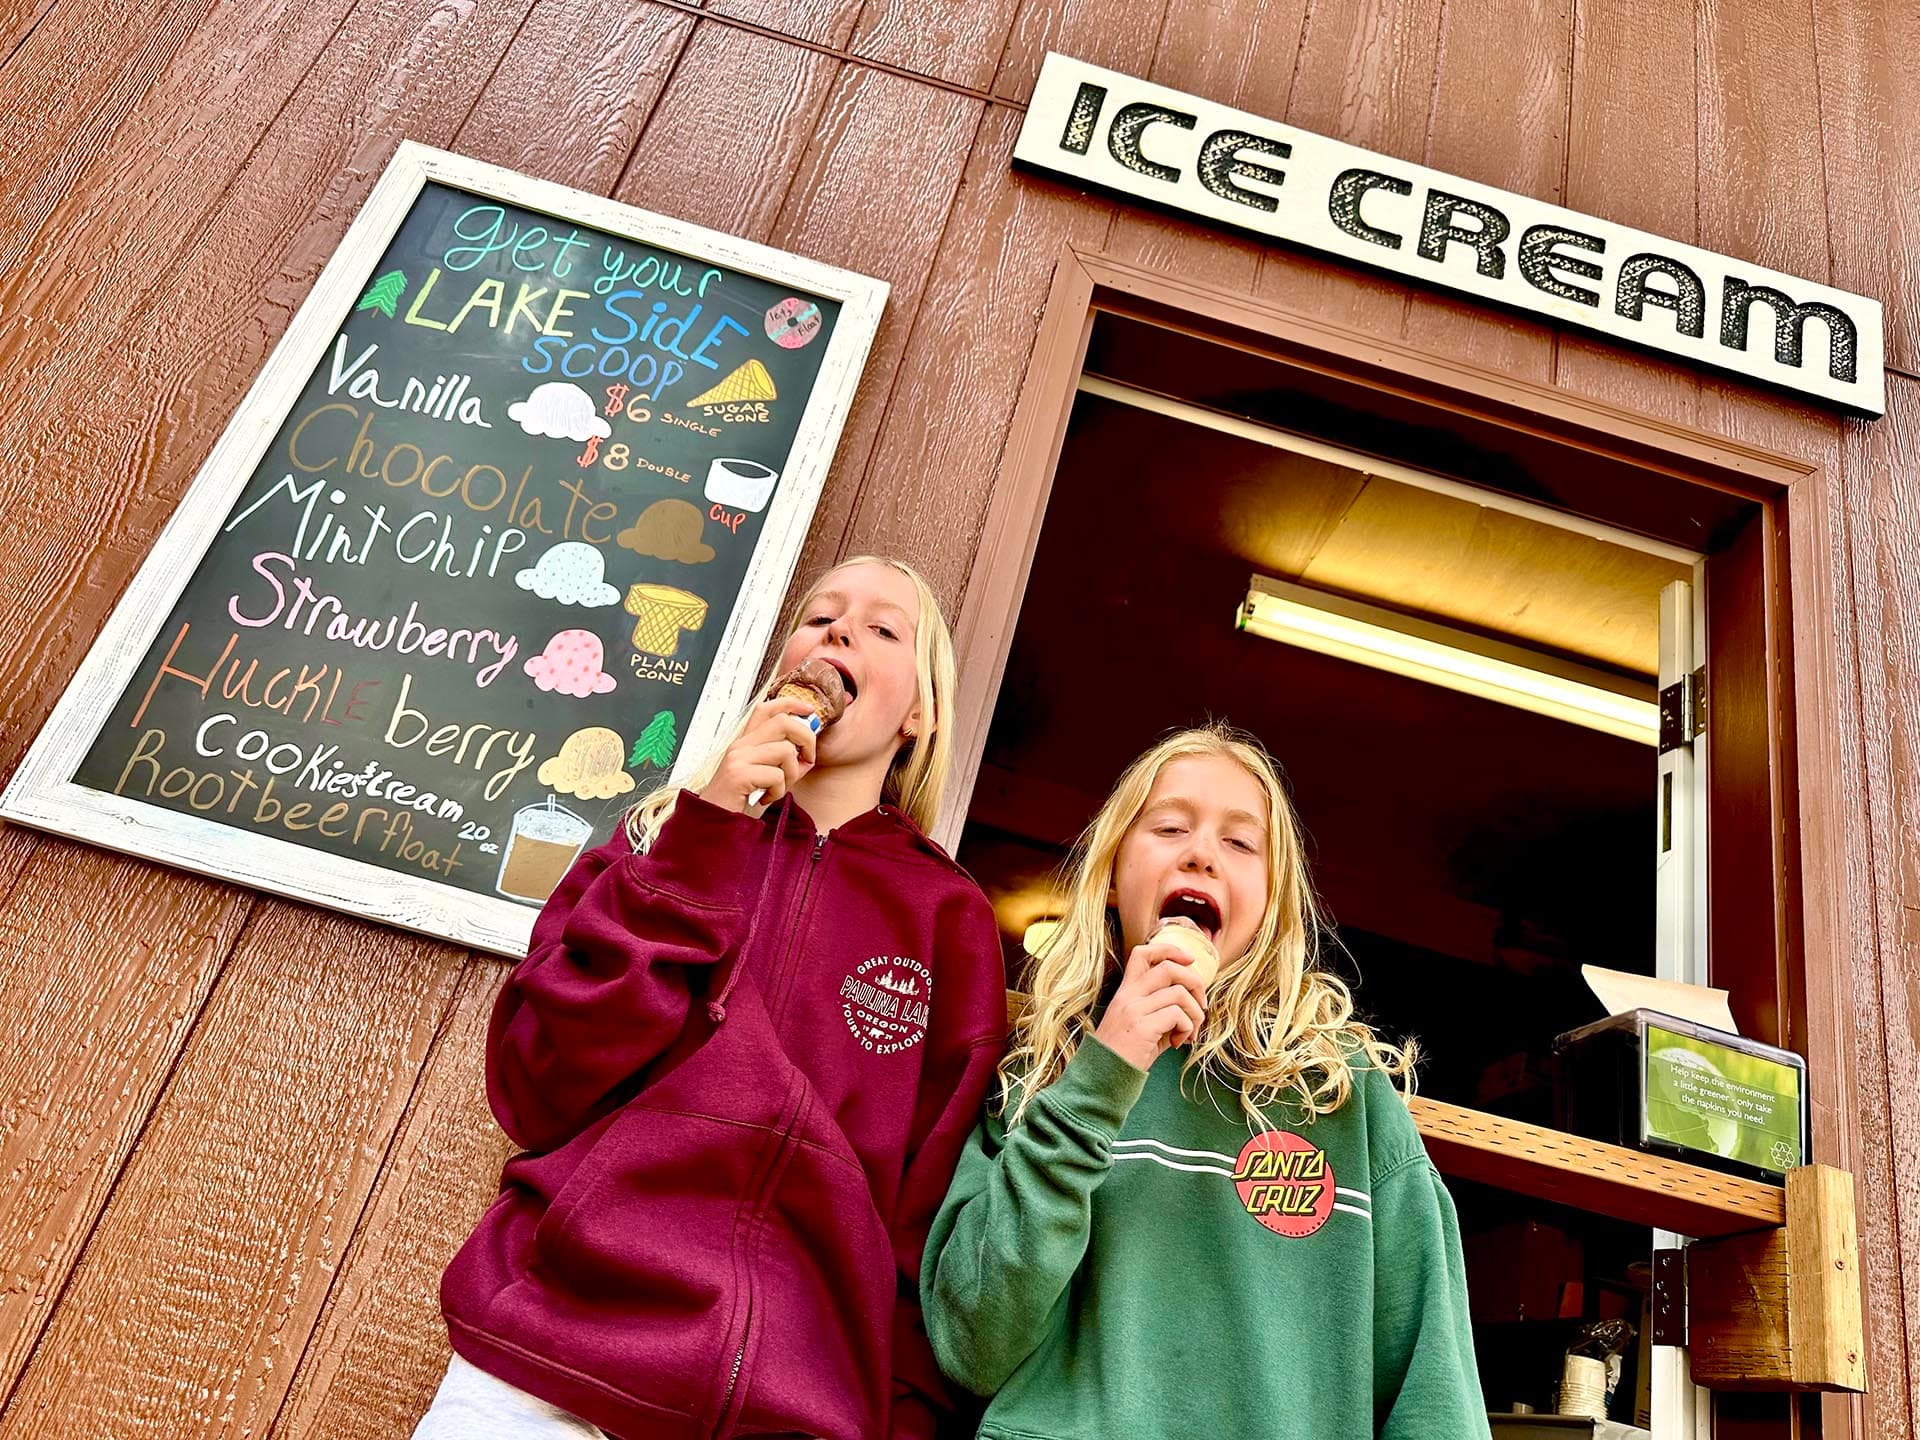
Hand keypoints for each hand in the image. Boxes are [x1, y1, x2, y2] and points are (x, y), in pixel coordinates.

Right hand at [699, 696, 819, 811]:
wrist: (715, 822)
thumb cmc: (742, 801)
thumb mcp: (767, 777)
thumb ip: (785, 762)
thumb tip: (809, 750)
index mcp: (746, 742)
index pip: (767, 709)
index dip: (791, 704)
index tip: (809, 711)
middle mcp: (741, 745)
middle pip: (783, 722)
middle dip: (806, 739)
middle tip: (807, 760)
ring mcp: (738, 758)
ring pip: (785, 750)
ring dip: (792, 773)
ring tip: (778, 788)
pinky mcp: (738, 775)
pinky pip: (776, 776)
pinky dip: (779, 791)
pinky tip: (765, 798)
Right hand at [1091, 936, 1208, 1071]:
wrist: (1105, 1076)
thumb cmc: (1126, 1051)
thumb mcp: (1140, 1021)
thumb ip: (1162, 1006)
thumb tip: (1195, 999)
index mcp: (1126, 991)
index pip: (1143, 953)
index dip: (1169, 950)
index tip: (1189, 960)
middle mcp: (1128, 996)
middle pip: (1169, 968)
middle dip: (1195, 983)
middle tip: (1200, 1006)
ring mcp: (1135, 1010)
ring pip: (1180, 994)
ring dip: (1195, 1014)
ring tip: (1189, 1031)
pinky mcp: (1143, 1028)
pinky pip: (1178, 1016)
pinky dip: (1187, 1028)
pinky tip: (1179, 1042)